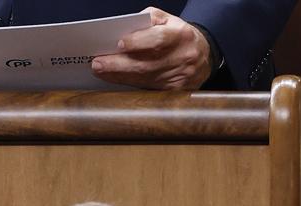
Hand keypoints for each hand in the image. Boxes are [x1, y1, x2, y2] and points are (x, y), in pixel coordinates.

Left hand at [90, 7, 211, 89]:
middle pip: (146, 64)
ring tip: (100, 70)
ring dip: (118, 75)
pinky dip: (128, 83)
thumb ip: (148, 20)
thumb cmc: (178, 36)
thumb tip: (125, 28)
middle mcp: (182, 57)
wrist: (203, 57)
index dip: (138, 42)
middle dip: (118, 65)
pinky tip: (115, 78)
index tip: (119, 44)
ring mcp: (178, 76)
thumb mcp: (169, 20)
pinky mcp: (173, 91)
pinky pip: (146, 88)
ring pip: (143, 78)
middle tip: (97, 63)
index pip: (159, 39)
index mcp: (181, 35)